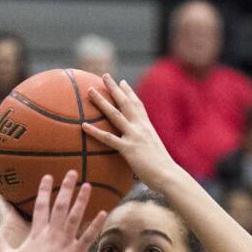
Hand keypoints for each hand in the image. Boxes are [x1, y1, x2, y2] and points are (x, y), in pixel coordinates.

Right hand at [0, 172, 104, 251]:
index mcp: (37, 234)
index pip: (40, 207)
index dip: (44, 190)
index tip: (48, 176)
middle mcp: (52, 235)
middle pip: (60, 207)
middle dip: (66, 188)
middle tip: (73, 173)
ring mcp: (64, 243)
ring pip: (75, 217)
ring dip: (82, 200)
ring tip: (88, 186)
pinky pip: (87, 237)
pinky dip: (95, 225)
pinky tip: (103, 212)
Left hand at [82, 74, 182, 188]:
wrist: (169, 175)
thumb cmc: (163, 169)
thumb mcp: (155, 153)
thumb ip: (146, 148)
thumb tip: (139, 153)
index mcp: (148, 128)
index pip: (138, 105)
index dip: (129, 93)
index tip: (122, 82)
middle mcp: (141, 128)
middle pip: (126, 103)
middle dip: (114, 88)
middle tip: (105, 76)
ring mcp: (134, 136)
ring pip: (114, 114)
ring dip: (101, 101)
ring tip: (90, 90)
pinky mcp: (128, 149)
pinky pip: (108, 138)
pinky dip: (94, 131)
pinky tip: (83, 125)